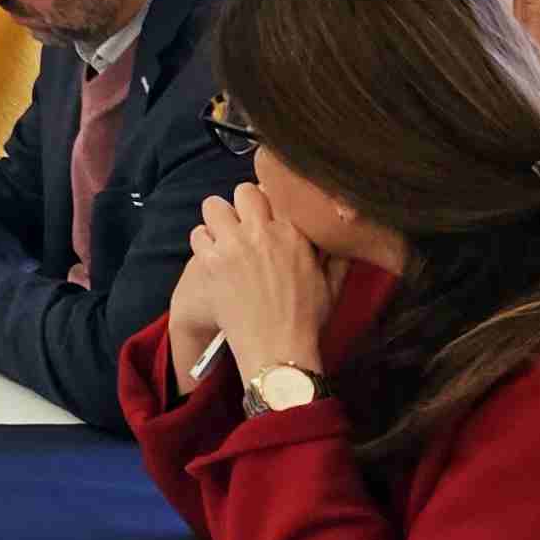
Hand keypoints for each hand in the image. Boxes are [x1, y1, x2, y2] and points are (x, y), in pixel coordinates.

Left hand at [182, 184, 333, 378]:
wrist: (277, 348)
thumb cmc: (307, 319)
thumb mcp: (333, 285)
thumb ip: (337, 255)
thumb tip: (341, 237)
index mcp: (293, 232)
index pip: (275, 193)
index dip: (269, 203)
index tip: (267, 215)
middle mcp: (262, 231)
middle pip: (243, 191)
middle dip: (242, 205)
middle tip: (244, 225)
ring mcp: (234, 244)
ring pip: (213, 206)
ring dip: (218, 220)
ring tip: (224, 238)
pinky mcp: (211, 261)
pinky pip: (197, 234)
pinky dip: (203, 242)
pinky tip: (212, 256)